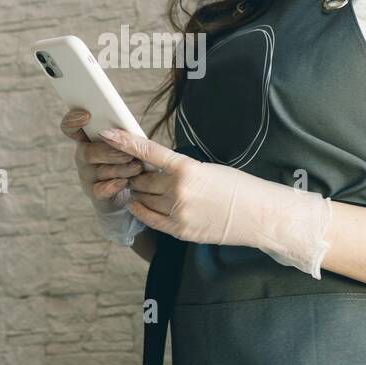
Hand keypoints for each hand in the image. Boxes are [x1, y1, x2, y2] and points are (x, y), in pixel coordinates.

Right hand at [61, 109, 143, 213]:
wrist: (129, 190)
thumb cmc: (127, 159)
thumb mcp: (126, 143)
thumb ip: (123, 134)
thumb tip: (128, 131)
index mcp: (87, 139)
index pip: (71, 128)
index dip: (73, 120)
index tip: (86, 115)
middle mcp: (83, 157)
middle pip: (88, 152)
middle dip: (109, 151)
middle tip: (128, 153)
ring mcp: (87, 177)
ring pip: (100, 171)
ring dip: (120, 169)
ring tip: (137, 166)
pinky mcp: (96, 194)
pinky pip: (101, 190)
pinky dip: (113, 186)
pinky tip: (124, 182)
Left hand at [96, 127, 334, 277]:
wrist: (259, 214)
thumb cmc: (238, 186)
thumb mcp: (208, 168)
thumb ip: (180, 169)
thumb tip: (156, 169)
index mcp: (186, 168)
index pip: (147, 152)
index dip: (124, 141)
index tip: (106, 133)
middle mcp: (178, 191)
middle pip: (142, 179)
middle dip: (139, 174)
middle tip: (140, 169)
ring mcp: (177, 213)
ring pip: (143, 198)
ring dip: (141, 191)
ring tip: (146, 186)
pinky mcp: (180, 231)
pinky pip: (149, 219)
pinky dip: (140, 209)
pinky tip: (136, 202)